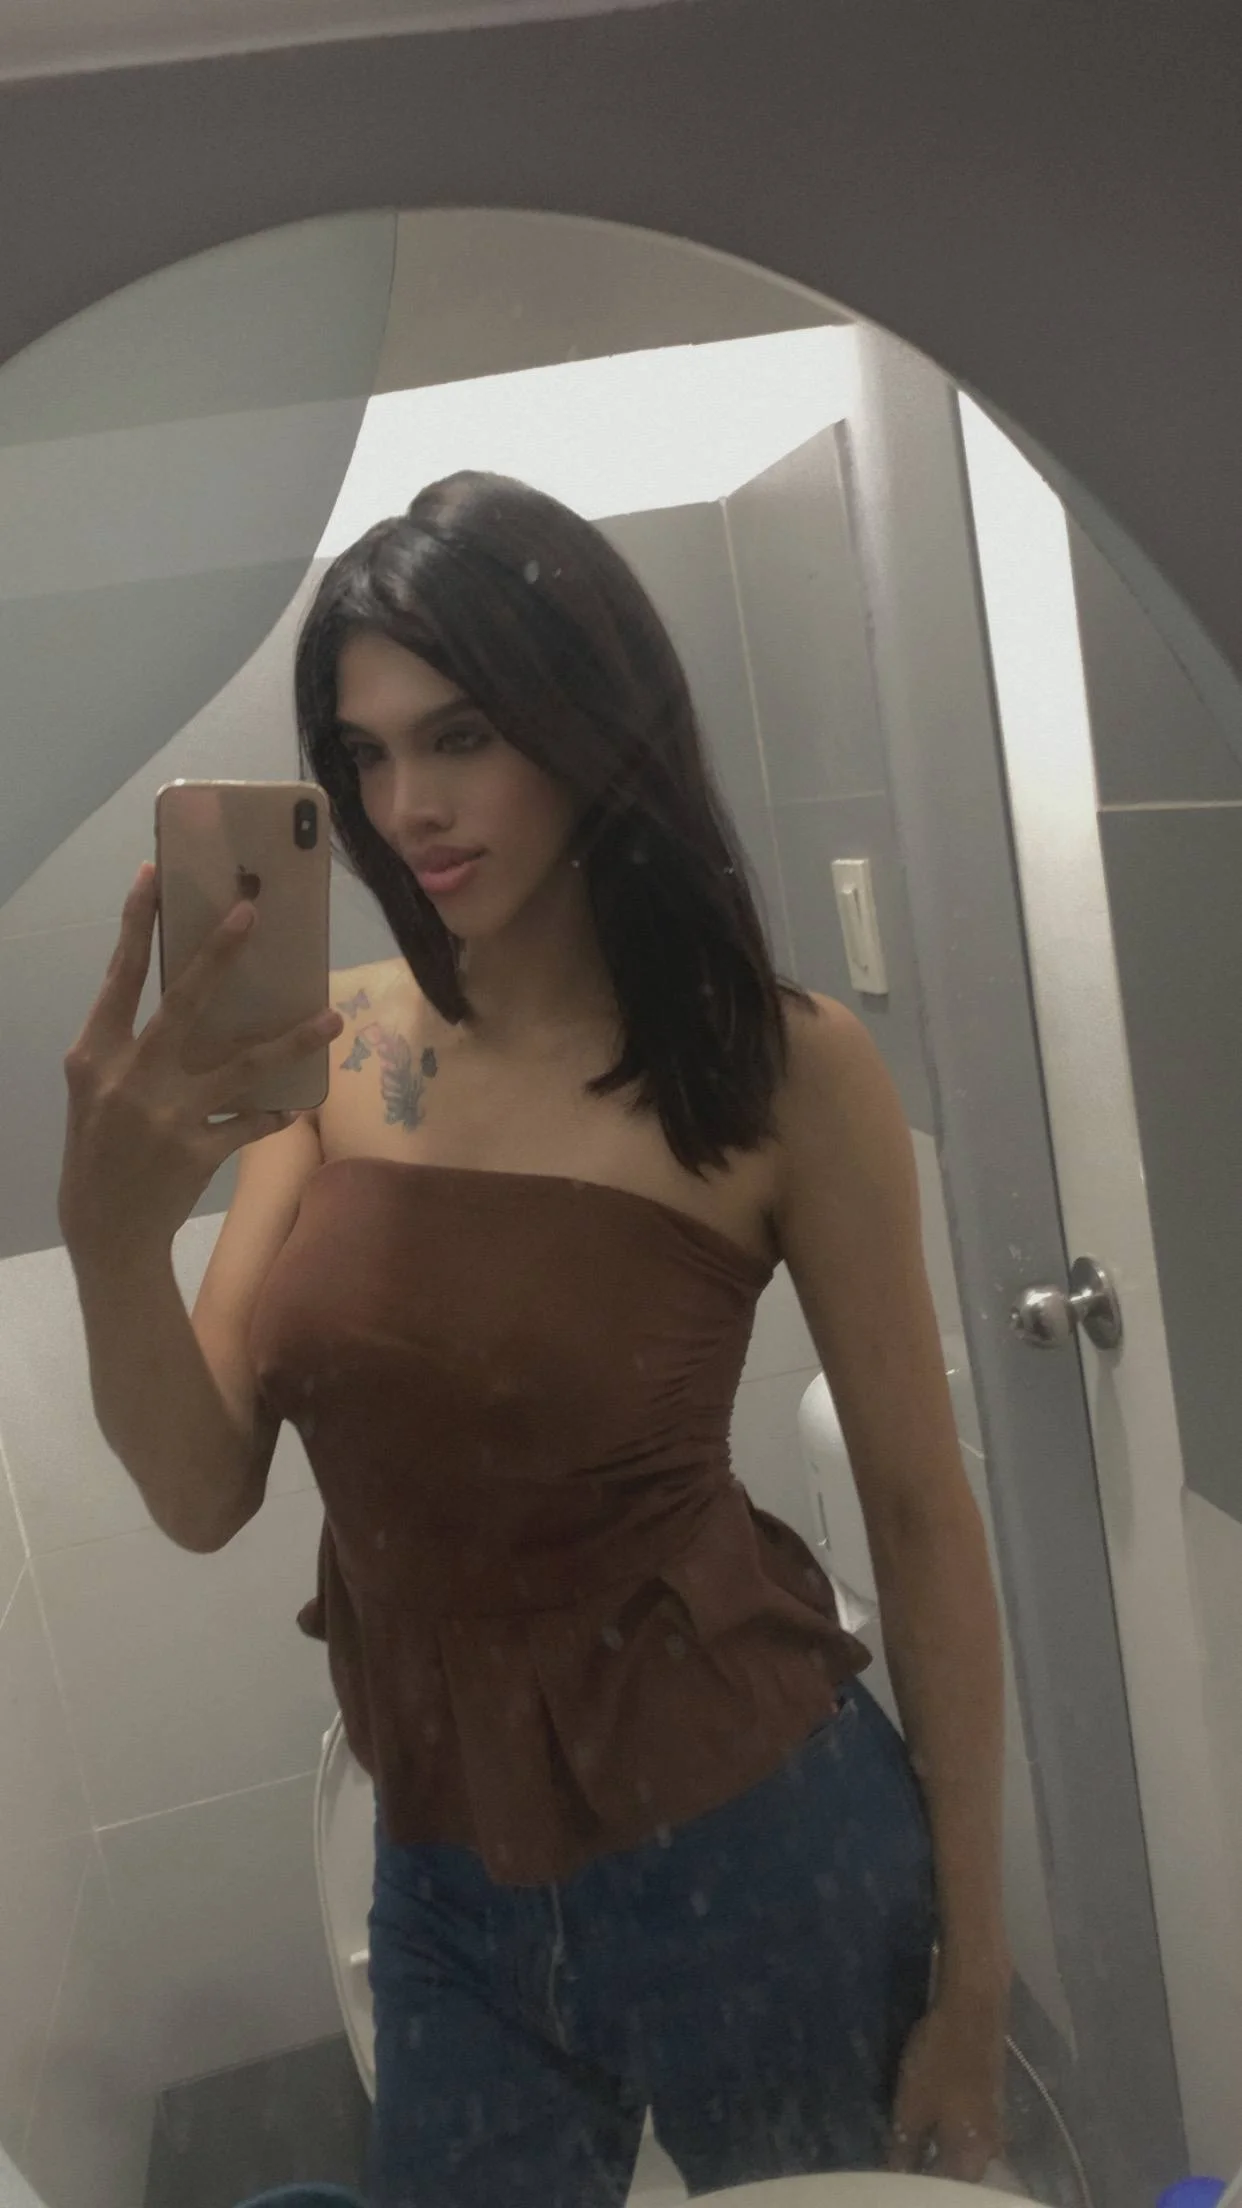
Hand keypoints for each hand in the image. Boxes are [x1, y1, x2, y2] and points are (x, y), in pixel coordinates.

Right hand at [58, 862, 341, 1267]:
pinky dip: (275, 1113)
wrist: (105, 1232)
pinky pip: (252, 1122)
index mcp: (94, 1057)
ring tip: (333, 1019)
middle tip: (252, 911)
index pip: (118, 978)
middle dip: (219, 954)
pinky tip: (296, 1105)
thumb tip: (179, 998)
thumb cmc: (95, 1152)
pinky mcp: (199, 1151)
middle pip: (184, 1003)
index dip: (134, 925)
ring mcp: (167, 1116)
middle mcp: (130, 1079)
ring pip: (243, 1065)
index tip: (152, 875)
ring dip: (293, 1040)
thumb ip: (124, 1048)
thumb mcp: (91, 1093)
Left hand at [888, 1993, 1006, 2181]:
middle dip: (924, 2168)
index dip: (913, 2184)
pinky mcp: (988, 2101)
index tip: (891, 2176)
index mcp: (973, 2158)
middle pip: (953, 2173)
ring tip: (903, 2141)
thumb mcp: (912, 2108)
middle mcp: (990, 2148)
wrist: (973, 2006)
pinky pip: (963, 2130)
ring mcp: (992, 2123)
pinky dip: (942, 2130)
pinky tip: (923, 2119)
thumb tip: (895, 2177)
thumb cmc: (941, 2058)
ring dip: (932, 2149)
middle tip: (894, 2156)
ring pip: (958, 2150)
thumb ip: (904, 2149)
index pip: (941, 2189)